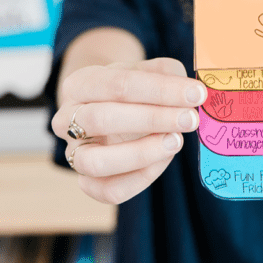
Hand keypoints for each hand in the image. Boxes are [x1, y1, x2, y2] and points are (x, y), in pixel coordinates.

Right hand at [52, 57, 205, 203]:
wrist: (116, 109)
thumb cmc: (135, 89)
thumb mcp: (151, 72)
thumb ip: (169, 76)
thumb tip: (191, 92)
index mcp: (81, 83)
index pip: (118, 84)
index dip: (160, 90)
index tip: (196, 94)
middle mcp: (67, 119)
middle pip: (101, 119)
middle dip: (152, 119)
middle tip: (190, 119)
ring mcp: (73, 153)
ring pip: (95, 161)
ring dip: (141, 153)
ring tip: (176, 141)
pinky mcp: (86, 182)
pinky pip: (108, 190)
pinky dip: (140, 178)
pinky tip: (164, 159)